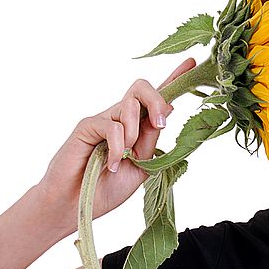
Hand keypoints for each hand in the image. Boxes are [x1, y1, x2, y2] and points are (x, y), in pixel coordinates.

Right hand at [36, 57, 196, 229]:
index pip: (157, 100)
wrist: (77, 205)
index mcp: (138, 128)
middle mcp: (121, 119)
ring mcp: (104, 121)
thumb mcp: (141, 167)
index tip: (192, 63)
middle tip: (161, 124)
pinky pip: (111, 126)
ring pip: (130, 105)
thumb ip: (152, 141)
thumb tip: (168, 112)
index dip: (174, 80)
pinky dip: (116, 147)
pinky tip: (111, 165)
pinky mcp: (87, 126)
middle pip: (142, 88)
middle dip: (158, 101)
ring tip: (124, 156)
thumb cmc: (107, 188)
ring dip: (134, 133)